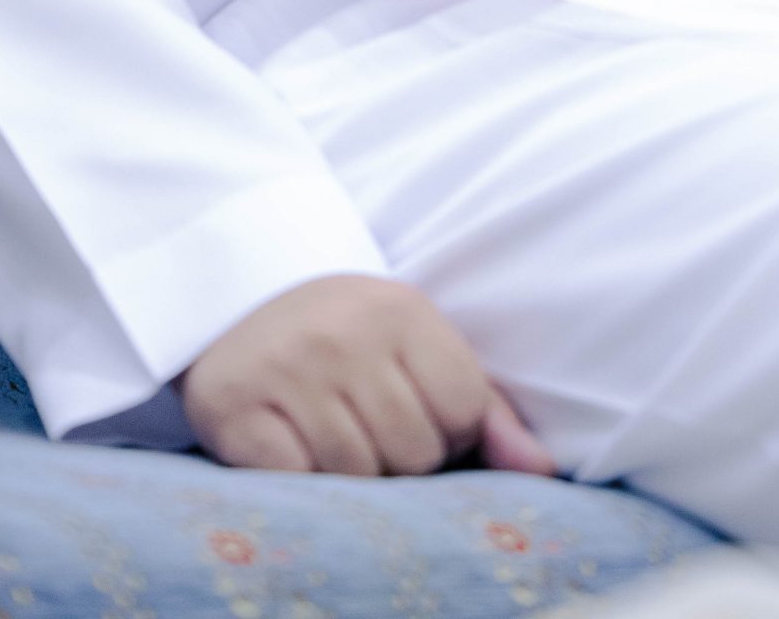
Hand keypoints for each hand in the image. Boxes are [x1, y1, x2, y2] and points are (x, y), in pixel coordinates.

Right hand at [178, 272, 557, 477]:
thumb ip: (485, 409)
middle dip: (399, 459)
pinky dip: (298, 478)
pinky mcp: (235, 406)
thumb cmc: (349, 335)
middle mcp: (344, 335)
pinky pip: (294, 480)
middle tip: (368, 426)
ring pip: (356, 475)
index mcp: (402, 311)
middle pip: (413, 453)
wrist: (240, 299)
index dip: (449, 432)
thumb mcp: (419, 346)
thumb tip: (543, 469)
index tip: (418, 413)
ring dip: (350, 475)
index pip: (464, 412)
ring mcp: (287, 369)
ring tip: (331, 436)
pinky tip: (291, 444)